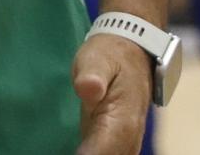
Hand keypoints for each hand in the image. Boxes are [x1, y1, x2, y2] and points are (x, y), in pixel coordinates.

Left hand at [72, 32, 150, 154]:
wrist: (132, 54)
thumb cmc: (111, 55)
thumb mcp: (98, 57)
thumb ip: (93, 74)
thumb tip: (87, 89)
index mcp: (122, 119)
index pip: (102, 150)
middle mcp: (127, 138)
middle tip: (67, 153)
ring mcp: (123, 143)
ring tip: (68, 153)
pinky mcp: (114, 143)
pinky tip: (76, 153)